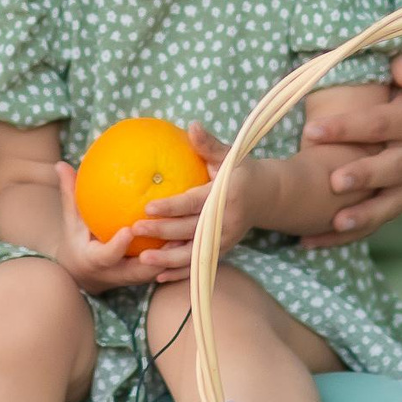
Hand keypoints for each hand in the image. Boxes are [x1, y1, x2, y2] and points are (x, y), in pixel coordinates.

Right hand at [52, 162, 184, 292]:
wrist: (86, 275)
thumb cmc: (78, 242)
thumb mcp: (71, 221)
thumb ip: (71, 195)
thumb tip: (61, 164)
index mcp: (97, 261)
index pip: (108, 256)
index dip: (118, 246)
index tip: (129, 230)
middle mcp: (119, 274)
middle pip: (143, 270)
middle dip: (160, 256)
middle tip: (176, 233)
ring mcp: (136, 279)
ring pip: (162, 270)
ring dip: (178, 256)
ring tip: (197, 232)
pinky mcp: (149, 277)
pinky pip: (170, 267)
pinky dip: (183, 253)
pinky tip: (200, 231)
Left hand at [126, 124, 251, 280]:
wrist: (266, 196)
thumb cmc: (241, 170)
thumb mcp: (229, 154)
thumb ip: (208, 144)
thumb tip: (192, 125)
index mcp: (225, 195)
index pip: (193, 203)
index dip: (171, 207)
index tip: (147, 207)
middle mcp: (226, 221)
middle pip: (190, 230)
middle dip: (162, 231)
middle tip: (135, 229)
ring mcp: (225, 239)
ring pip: (194, 254)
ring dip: (168, 260)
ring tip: (143, 259)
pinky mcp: (223, 251)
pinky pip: (199, 265)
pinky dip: (180, 273)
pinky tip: (158, 276)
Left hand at [298, 47, 401, 246]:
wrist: (393, 117)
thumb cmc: (383, 85)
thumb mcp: (392, 64)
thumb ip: (400, 58)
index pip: (384, 121)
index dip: (350, 127)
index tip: (311, 130)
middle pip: (396, 166)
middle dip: (366, 174)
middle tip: (333, 181)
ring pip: (393, 203)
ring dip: (366, 214)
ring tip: (336, 221)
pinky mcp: (399, 203)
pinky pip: (374, 225)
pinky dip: (343, 237)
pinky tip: (310, 241)